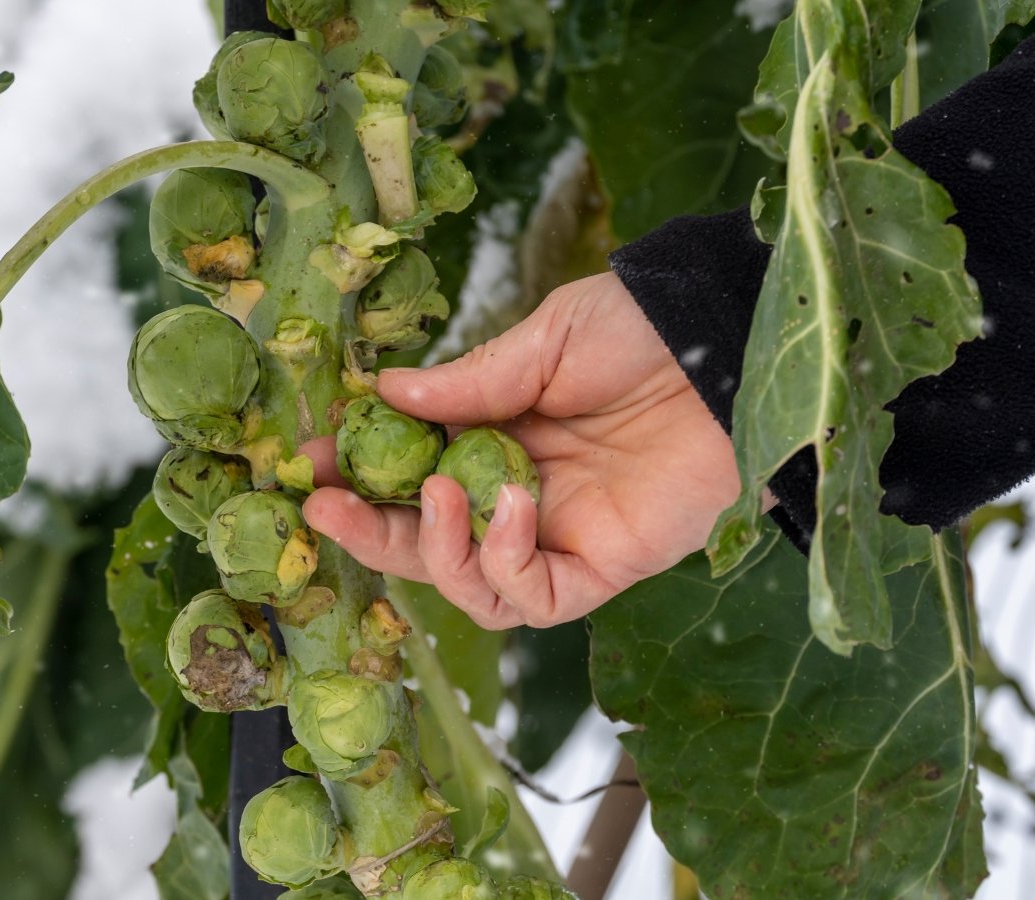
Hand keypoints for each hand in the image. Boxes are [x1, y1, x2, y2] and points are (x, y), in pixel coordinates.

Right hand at [301, 272, 744, 628]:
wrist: (726, 344)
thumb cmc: (640, 331)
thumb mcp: (541, 343)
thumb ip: (466, 383)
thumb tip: (381, 395)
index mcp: (495, 440)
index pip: (409, 476)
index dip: (357, 475)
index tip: (307, 458)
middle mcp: (517, 497)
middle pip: (426, 543)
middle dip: (368, 531)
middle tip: (321, 506)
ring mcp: (559, 537)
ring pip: (472, 587)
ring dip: (435, 551)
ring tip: (432, 493)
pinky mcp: (605, 568)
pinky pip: (536, 597)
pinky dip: (506, 561)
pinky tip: (508, 504)